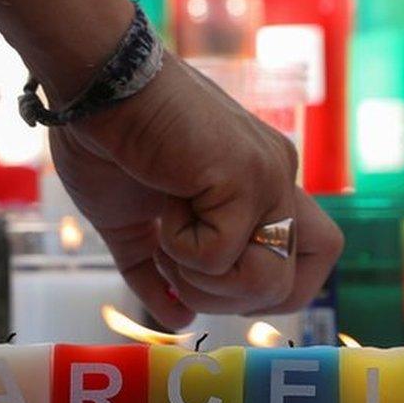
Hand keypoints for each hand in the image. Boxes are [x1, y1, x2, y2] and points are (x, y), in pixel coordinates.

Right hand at [49, 51, 343, 328]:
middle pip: (303, 279)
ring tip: (167, 241)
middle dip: (237, 301)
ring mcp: (267, 176)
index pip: (308, 259)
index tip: (208, 286)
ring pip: (269, 278)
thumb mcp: (133, 226)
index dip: (265, 292)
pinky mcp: (244, 174)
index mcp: (261, 189)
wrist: (95, 82)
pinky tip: (161, 206)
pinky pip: (224, 254)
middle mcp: (277, 180)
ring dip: (207, 283)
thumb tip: (178, 320)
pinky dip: (181, 250)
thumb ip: (158, 274)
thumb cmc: (109, 142)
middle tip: (184, 274)